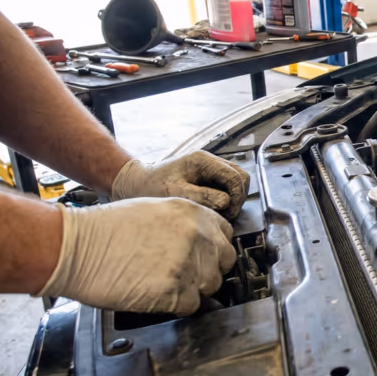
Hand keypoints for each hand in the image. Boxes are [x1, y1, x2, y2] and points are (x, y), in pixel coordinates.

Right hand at [39, 198, 237, 314]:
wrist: (77, 246)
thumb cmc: (106, 229)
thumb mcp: (155, 210)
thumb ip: (185, 225)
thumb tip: (201, 242)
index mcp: (193, 214)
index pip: (225, 235)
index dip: (214, 249)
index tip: (204, 257)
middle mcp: (197, 236)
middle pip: (224, 263)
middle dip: (208, 271)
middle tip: (185, 275)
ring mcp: (188, 264)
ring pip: (210, 286)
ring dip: (193, 290)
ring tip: (165, 284)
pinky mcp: (175, 291)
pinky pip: (191, 305)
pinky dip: (177, 305)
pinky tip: (157, 295)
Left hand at [111, 151, 249, 219]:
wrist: (135, 183)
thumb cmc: (150, 187)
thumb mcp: (175, 193)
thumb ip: (202, 197)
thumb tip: (225, 202)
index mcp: (203, 161)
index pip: (236, 177)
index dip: (237, 198)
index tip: (228, 213)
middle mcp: (209, 161)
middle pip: (241, 177)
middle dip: (238, 198)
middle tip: (226, 214)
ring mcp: (210, 168)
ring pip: (236, 182)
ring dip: (233, 199)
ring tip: (219, 212)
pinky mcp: (207, 177)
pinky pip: (226, 187)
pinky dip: (225, 198)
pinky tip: (214, 208)